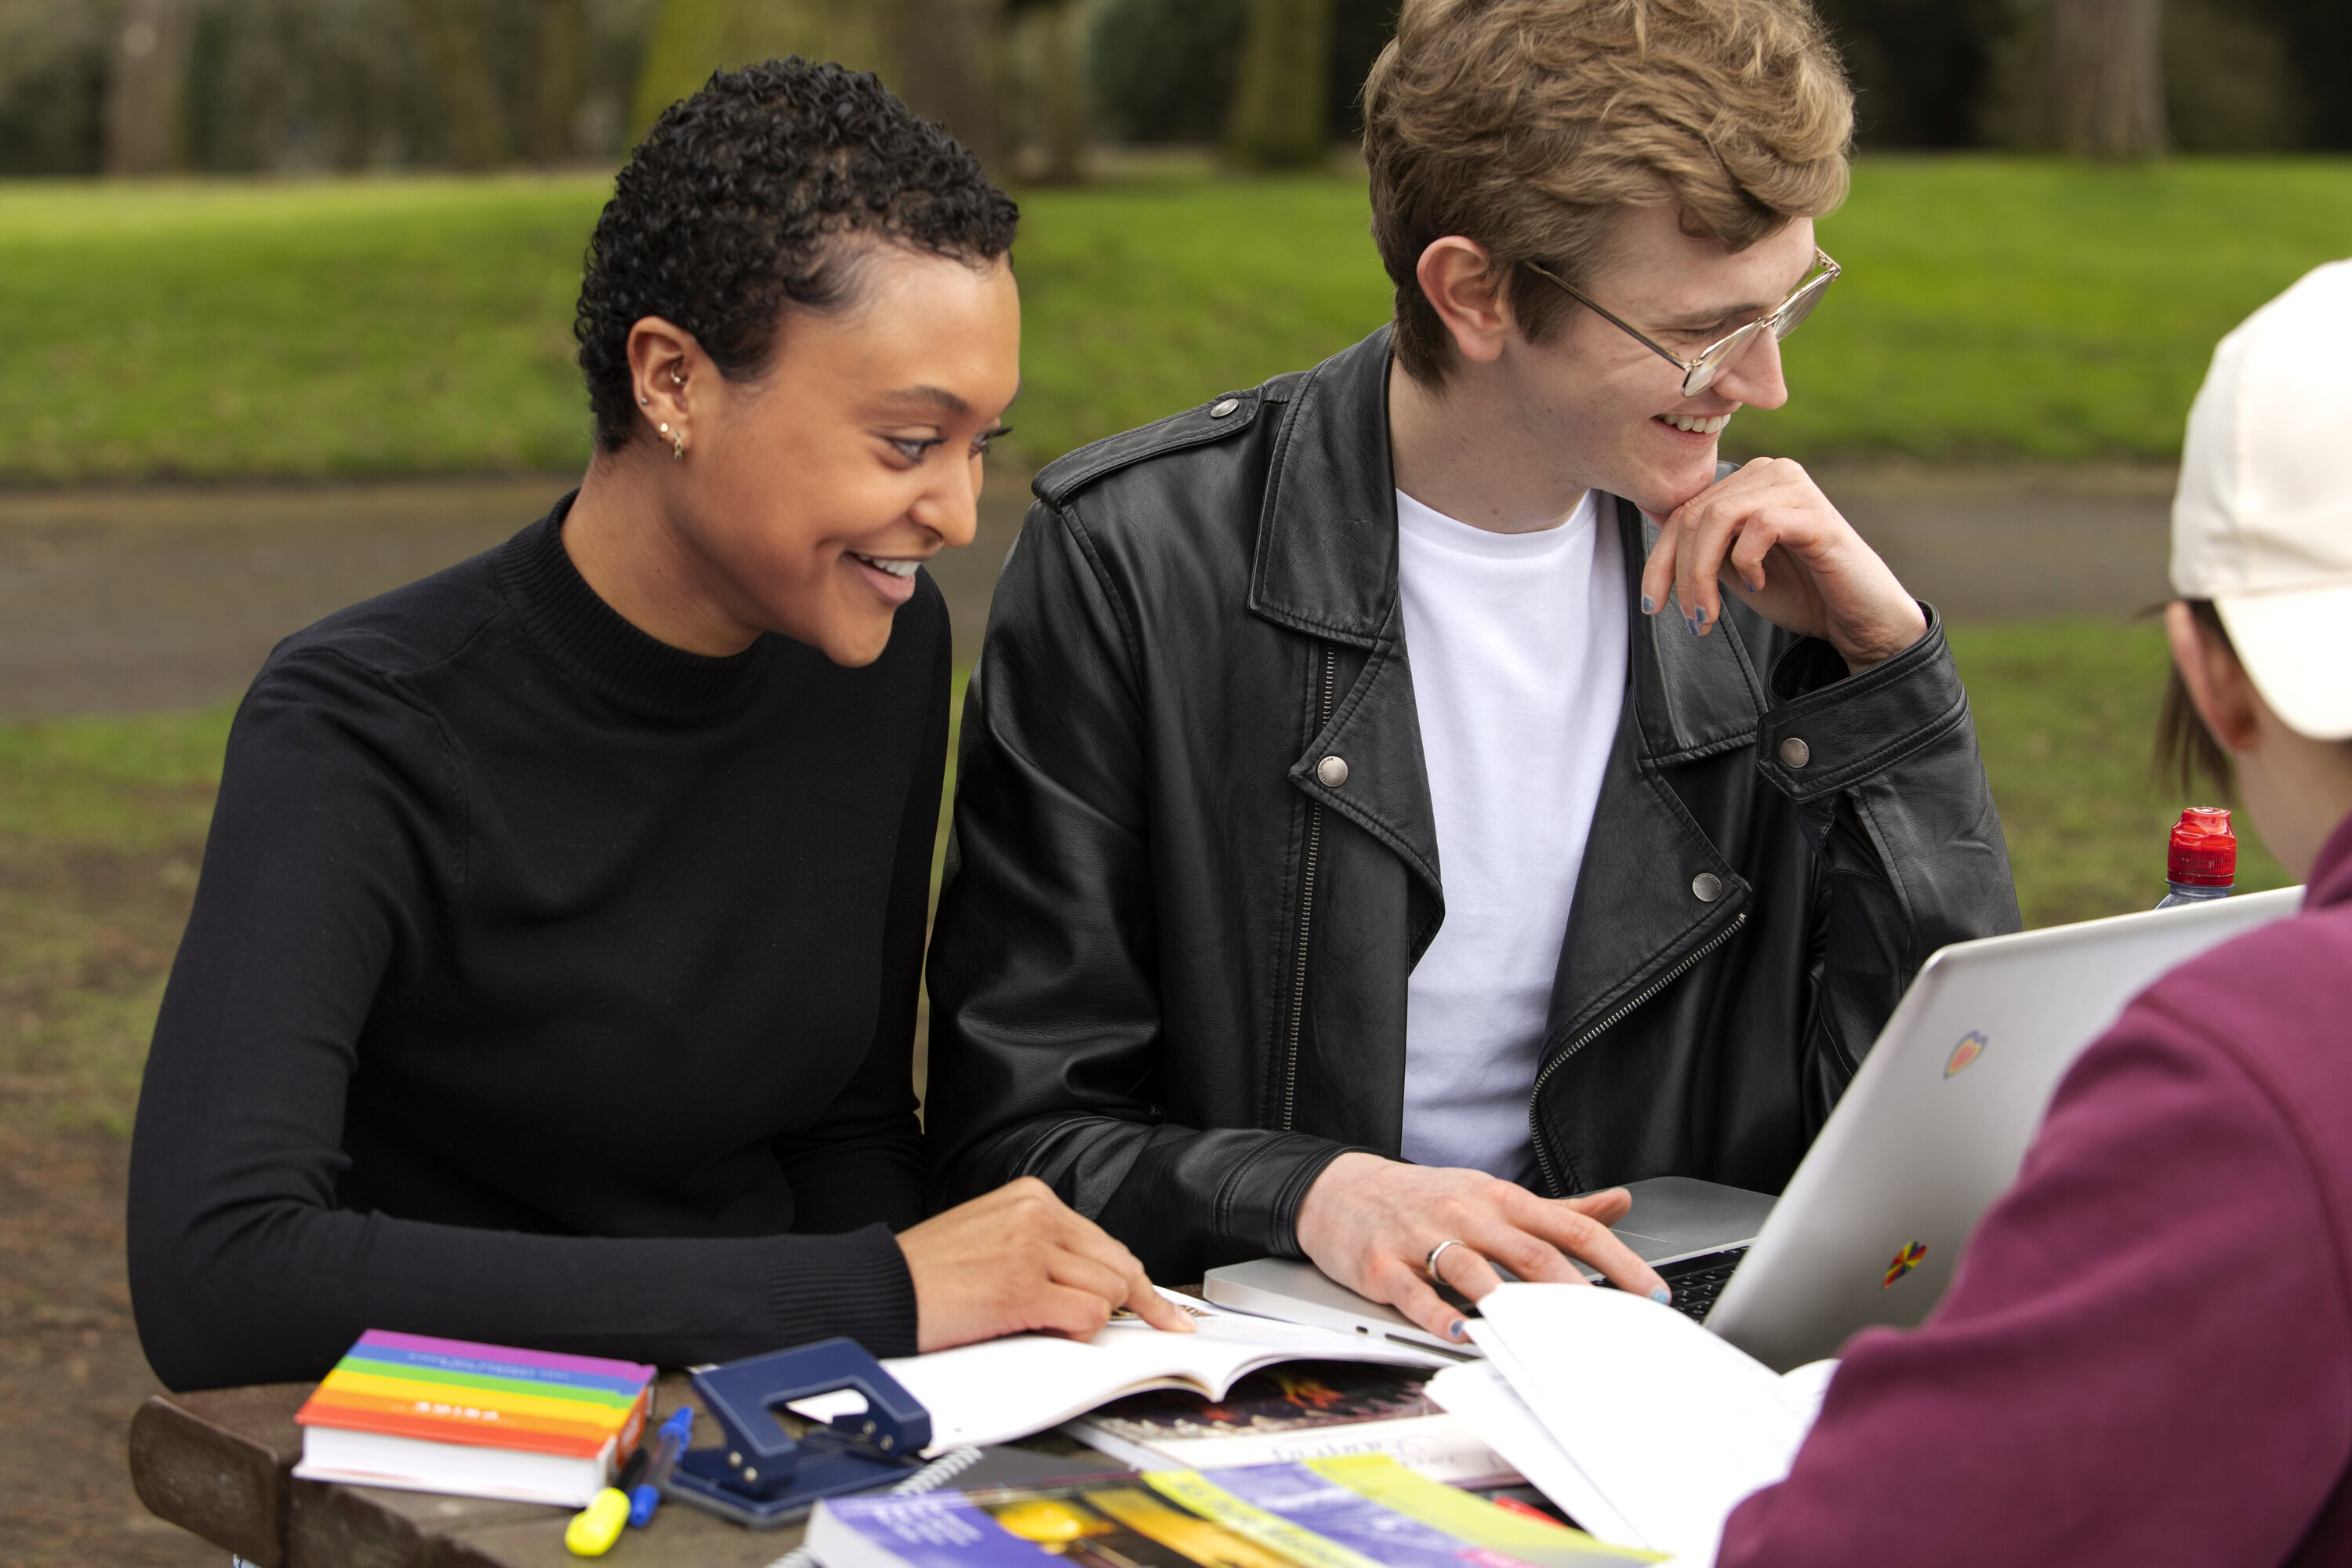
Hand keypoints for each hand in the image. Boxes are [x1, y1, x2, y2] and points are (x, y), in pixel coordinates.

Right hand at [897, 1177, 1194, 1350]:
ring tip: (1051, 1326)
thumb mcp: (993, 1236)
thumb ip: (1044, 1247)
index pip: (1105, 1241)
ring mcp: (1031, 1248)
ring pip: (1109, 1291)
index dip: (1136, 1280)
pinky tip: (1050, 1331)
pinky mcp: (1023, 1287)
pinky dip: (1080, 1333)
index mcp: (1030, 1197)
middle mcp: (1036, 1213)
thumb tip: (1096, 1282)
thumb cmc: (929, 1274)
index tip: (1164, 1307)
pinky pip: (1088, 1315)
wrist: (881, 1290)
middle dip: (1140, 1304)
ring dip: (1091, 1319)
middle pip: (1118, 1265)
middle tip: (1162, 1327)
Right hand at [1292, 1152, 1668, 1342]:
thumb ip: (1558, 1207)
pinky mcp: (1382, 1266)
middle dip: (1575, 1292)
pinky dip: (1438, 1314)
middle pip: (1530, 1252)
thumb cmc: (1425, 1198)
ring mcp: (1422, 1239)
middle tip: (1609, 1330)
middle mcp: (1466, 1215)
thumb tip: (1620, 1203)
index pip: (1570, 1226)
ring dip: (1508, 1303)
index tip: (1650, 1293)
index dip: (1616, 1260)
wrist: (1339, 1189)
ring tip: (1541, 1334)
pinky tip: (1460, 1333)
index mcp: (1499, 1199)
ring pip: (1473, 1270)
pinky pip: (1413, 1292)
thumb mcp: (1492, 1194)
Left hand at [1641, 457, 1925, 673]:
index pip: (1685, 510)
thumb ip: (1700, 543)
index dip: (1659, 559)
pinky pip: (1759, 525)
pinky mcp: (1816, 514)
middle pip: (1695, 514)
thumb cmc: (1798, 591)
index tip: (1652, 605)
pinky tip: (1757, 584)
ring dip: (1703, 574)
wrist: (1856, 619)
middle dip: (1681, 574)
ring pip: (1718, 518)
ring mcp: (1795, 487)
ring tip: (1709, 615)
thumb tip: (1650, 511)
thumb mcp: (1733, 566)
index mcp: (1748, 480)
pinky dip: (1747, 562)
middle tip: (1691, 620)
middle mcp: (1770, 471)